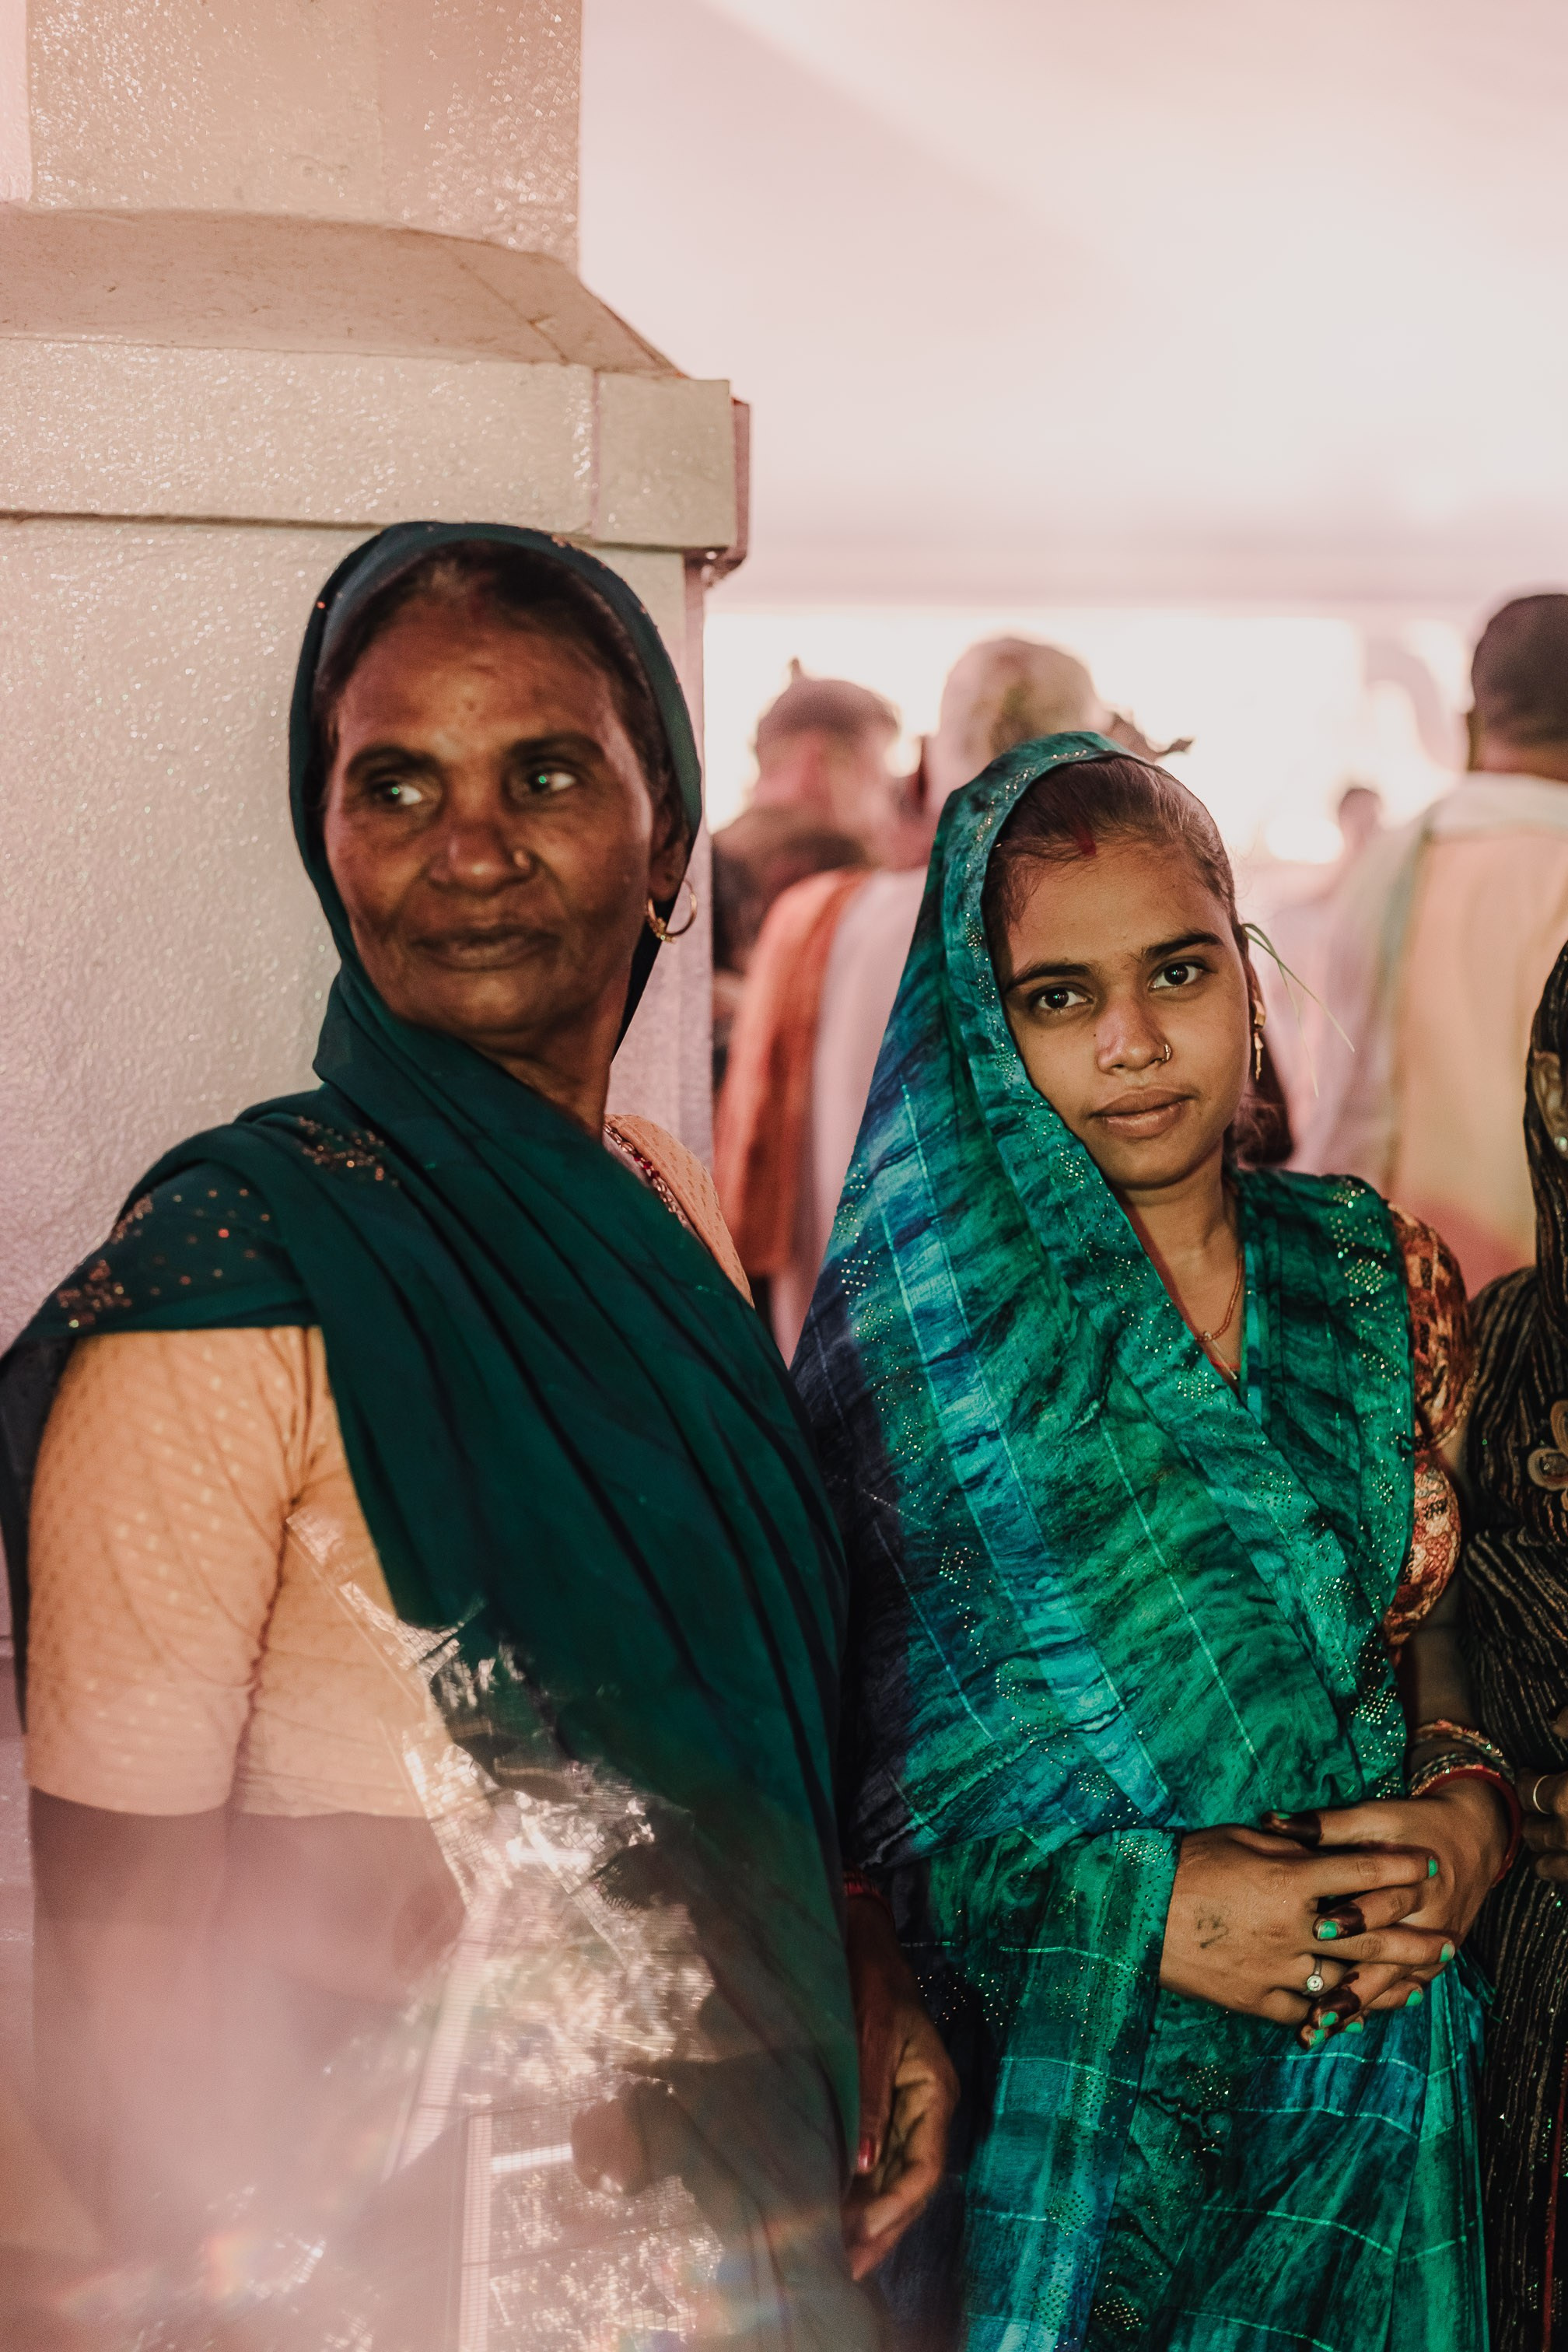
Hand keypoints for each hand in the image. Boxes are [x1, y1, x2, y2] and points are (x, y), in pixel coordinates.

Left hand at [842, 1894, 957, 2281]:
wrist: (863, 1941)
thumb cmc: (870, 1979)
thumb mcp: (871, 2033)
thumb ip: (871, 2096)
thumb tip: (866, 2164)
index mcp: (936, 2091)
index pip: (925, 2168)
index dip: (895, 2207)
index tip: (860, 2234)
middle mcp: (928, 2107)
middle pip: (912, 2182)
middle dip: (883, 2225)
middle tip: (848, 2265)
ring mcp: (909, 2108)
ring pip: (896, 2176)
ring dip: (872, 2214)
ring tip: (841, 2254)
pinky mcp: (886, 2104)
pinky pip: (881, 2158)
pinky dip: (862, 2188)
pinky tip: (838, 2211)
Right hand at [1160, 1824, 1444, 2026]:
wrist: (1135, 1915)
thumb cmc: (1183, 1865)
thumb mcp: (1237, 1840)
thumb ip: (1287, 1847)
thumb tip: (1321, 1846)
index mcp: (1288, 1879)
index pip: (1360, 1871)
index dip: (1399, 1867)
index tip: (1429, 1865)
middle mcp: (1292, 1927)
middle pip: (1369, 1933)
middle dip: (1415, 1937)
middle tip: (1449, 1941)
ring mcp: (1277, 1968)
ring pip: (1346, 1978)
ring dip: (1386, 1981)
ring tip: (1419, 1984)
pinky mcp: (1257, 2000)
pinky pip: (1306, 2009)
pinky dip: (1334, 2011)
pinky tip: (1356, 2014)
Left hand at [1298, 1778, 1510, 2041]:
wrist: (1472, 1840)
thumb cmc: (1412, 1825)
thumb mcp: (1375, 1817)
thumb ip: (1326, 1825)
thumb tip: (1271, 1821)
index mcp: (1417, 1880)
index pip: (1384, 1903)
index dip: (1353, 1916)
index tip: (1317, 1930)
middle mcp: (1428, 1921)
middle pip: (1389, 1957)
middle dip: (1353, 1984)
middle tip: (1315, 2008)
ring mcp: (1432, 1948)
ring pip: (1392, 1983)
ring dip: (1357, 2006)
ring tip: (1318, 2028)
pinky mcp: (1430, 1964)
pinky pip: (1401, 1991)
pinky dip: (1371, 2007)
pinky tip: (1341, 2028)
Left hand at [1518, 1705, 1567, 1880]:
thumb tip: (1552, 1718)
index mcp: (1566, 1797)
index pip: (1529, 1790)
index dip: (1527, 1781)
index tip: (1529, 1775)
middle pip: (1533, 1832)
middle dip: (1531, 1820)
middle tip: (1535, 1811)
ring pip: (1548, 1866)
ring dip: (1544, 1853)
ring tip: (1545, 1843)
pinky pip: (1567, 1882)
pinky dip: (1563, 1872)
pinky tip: (1564, 1862)